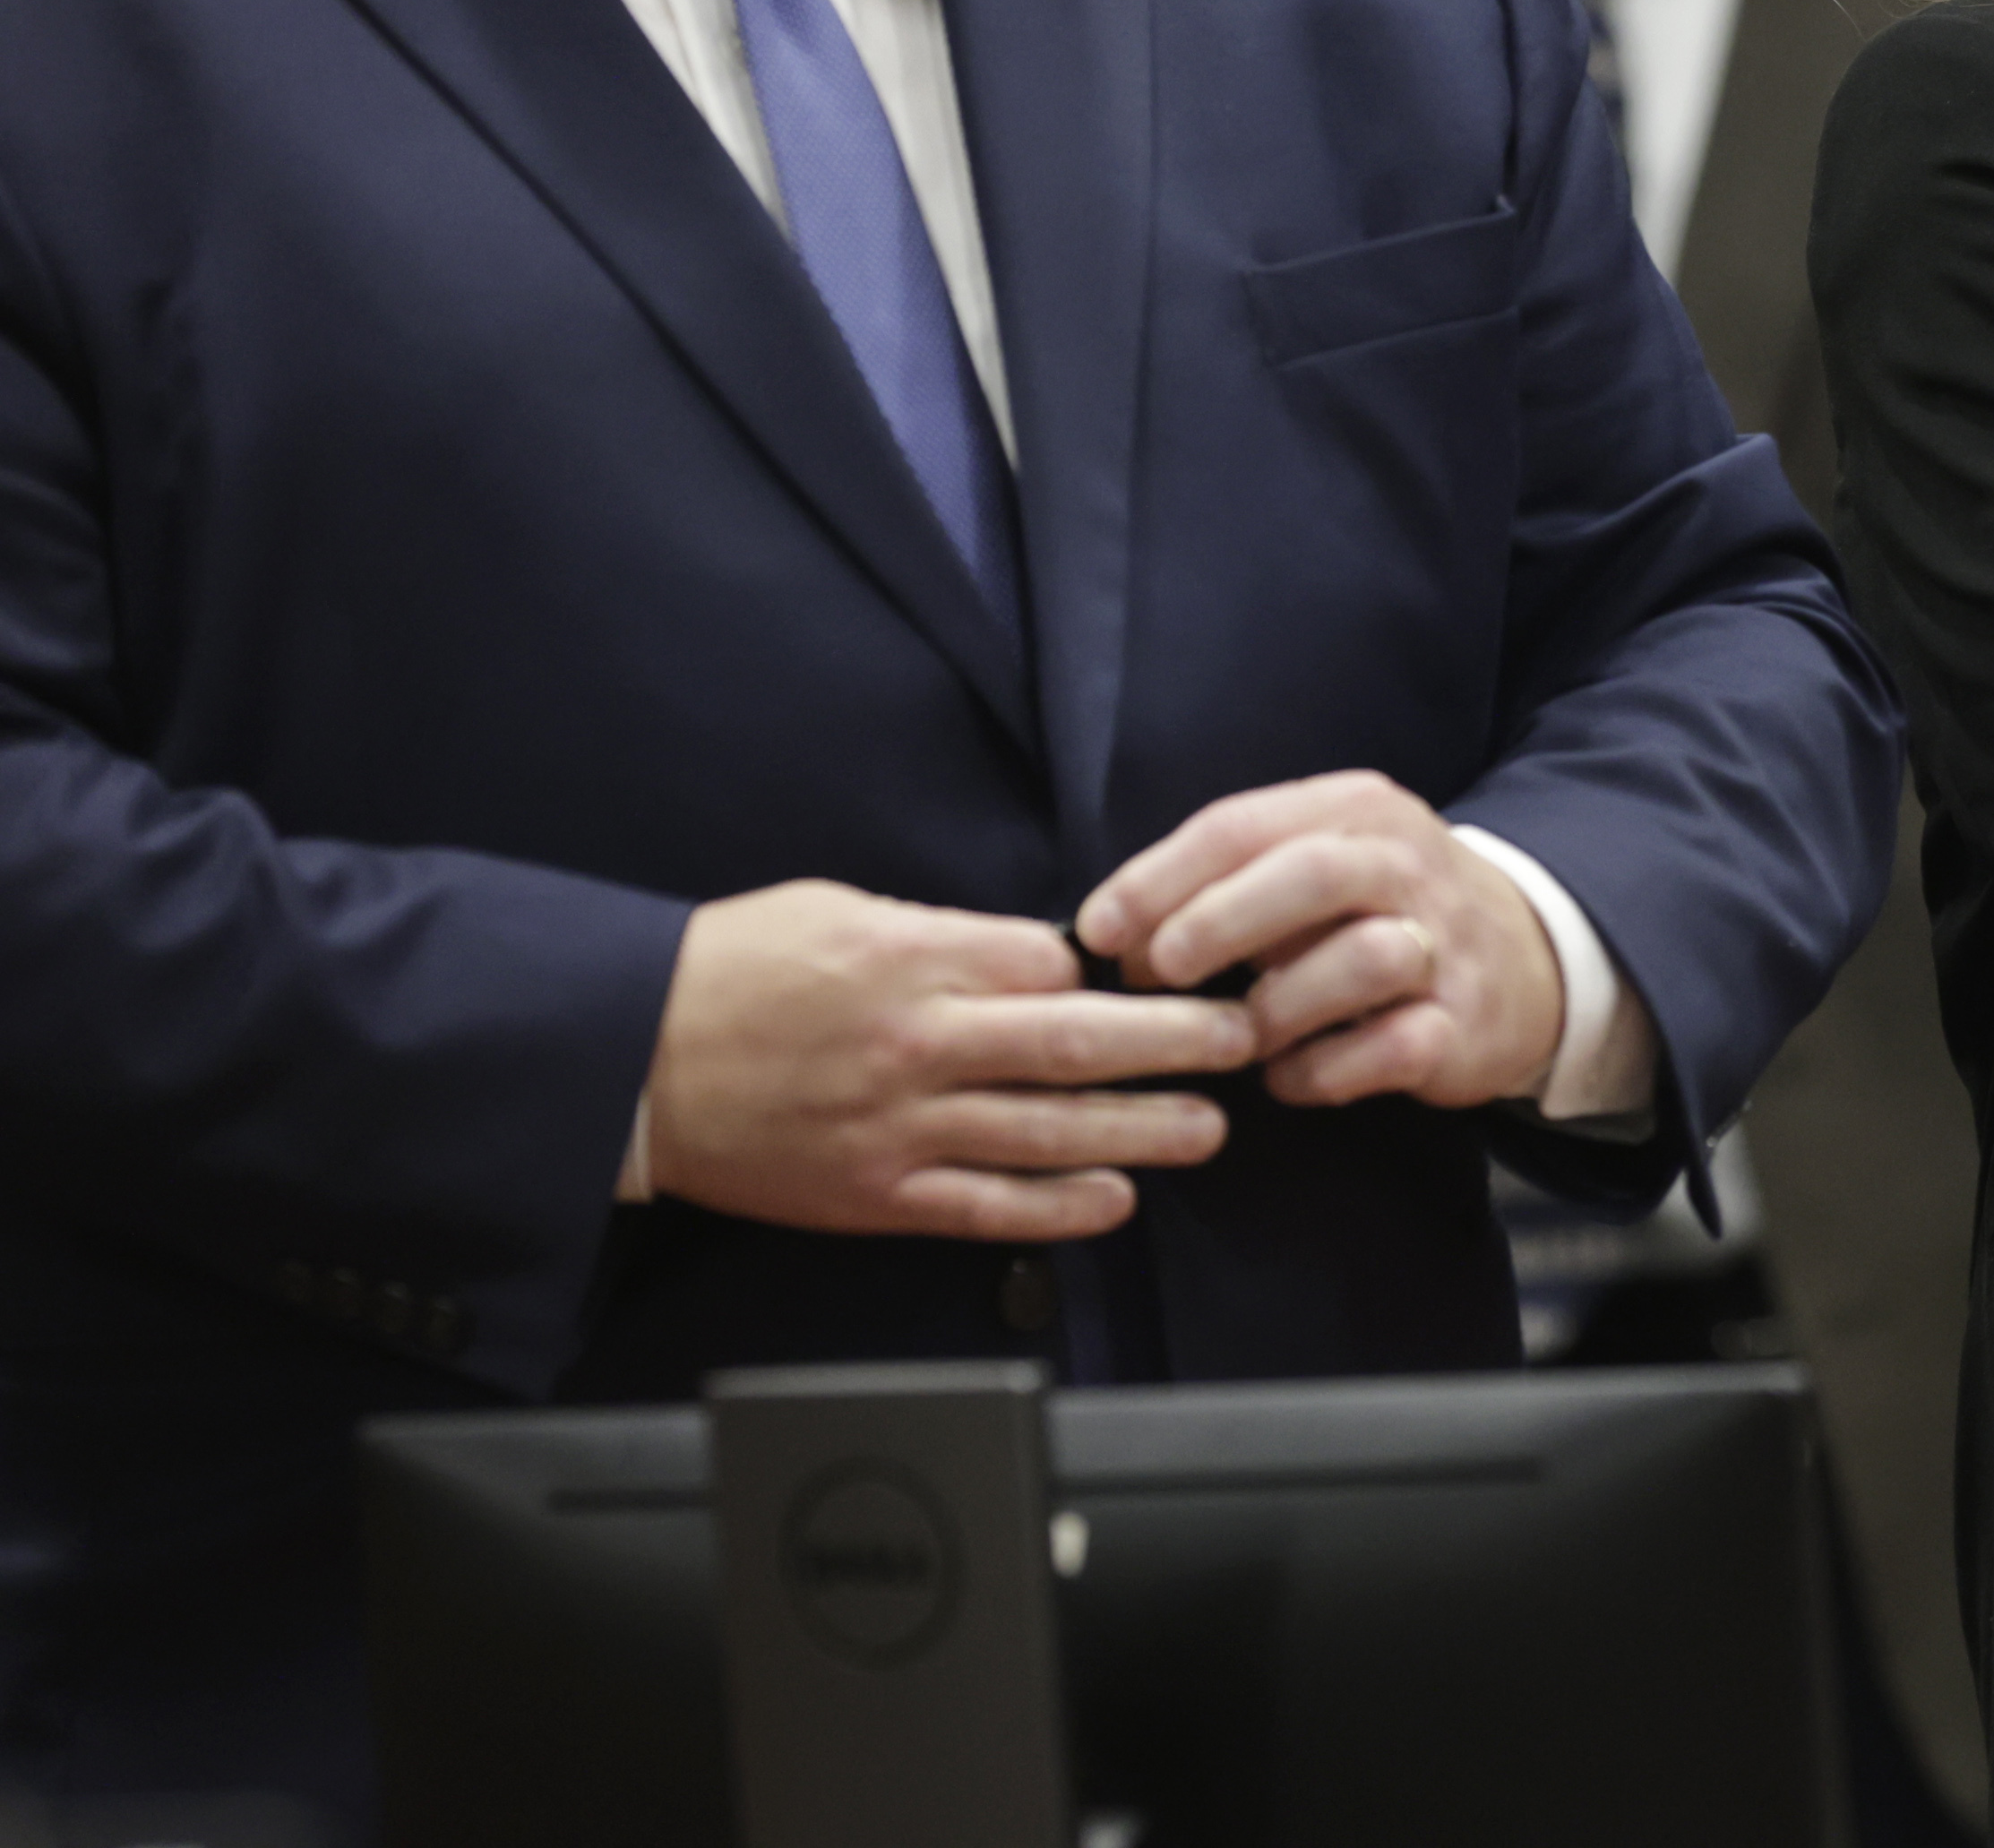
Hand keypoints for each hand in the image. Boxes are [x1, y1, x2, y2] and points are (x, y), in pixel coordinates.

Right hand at [644, 879, 1257, 1239]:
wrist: (626, 1062)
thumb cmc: (729, 973)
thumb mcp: (837, 909)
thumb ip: (941, 931)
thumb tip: (1034, 951)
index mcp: (909, 960)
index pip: (1051, 963)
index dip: (1120, 968)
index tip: (1171, 969)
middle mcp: (916, 1044)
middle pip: (1077, 1043)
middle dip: (1176, 1041)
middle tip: (1244, 1038)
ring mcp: (900, 1128)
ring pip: (1050, 1132)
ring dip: (1144, 1129)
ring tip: (1214, 1126)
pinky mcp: (876, 1195)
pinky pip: (988, 1208)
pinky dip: (1060, 1207)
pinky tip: (1119, 1198)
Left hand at [1080, 770, 1586, 1112]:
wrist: (1529, 956)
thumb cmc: (1380, 910)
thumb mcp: (1316, 861)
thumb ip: (1228, 881)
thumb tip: (1108, 933)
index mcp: (1356, 811)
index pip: (1243, 825)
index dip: (1158, 878)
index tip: (1097, 931)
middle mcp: (1407, 865)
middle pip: (1311, 873)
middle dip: (1218, 923)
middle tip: (1157, 972)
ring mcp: (1445, 944)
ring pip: (1360, 960)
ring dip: (1278, 1007)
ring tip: (1241, 1035)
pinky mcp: (1466, 1023)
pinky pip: (1389, 1048)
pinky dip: (1322, 1072)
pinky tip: (1291, 1076)